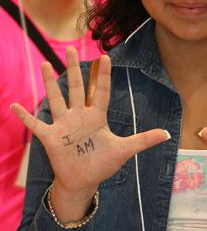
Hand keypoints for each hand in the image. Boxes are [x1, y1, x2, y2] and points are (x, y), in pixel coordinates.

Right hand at [11, 47, 169, 218]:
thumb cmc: (103, 164)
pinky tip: (13, 105)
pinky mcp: (50, 138)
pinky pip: (35, 124)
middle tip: (72, 49)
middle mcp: (79, 116)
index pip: (100, 91)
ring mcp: (63, 125)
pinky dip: (24, 116)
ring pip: (56, 99)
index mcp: (96, 116)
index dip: (102, 75)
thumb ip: (144, 140)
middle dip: (74, 69)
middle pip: (76, 88)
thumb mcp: (125, 150)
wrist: (84, 182)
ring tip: (45, 63)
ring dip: (50, 83)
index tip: (105, 57)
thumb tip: (168, 135)